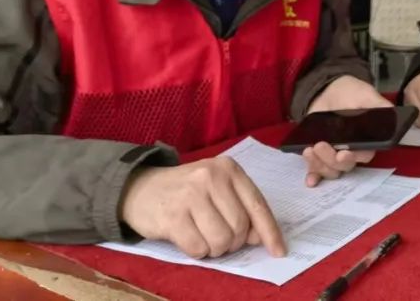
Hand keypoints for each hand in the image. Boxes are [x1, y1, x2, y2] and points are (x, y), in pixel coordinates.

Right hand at [120, 157, 284, 258]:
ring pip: (221, 240)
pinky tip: (188, 238)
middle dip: (233, 242)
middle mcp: (211, 176)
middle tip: (219, 238)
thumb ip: (240, 208)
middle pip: (240, 226)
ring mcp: (191, 195)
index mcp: (229, 168)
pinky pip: (198, 248)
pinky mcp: (172, 215)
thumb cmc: (186, 191)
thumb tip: (258, 238)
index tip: (278, 251)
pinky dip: (197, 251)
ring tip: (203, 237)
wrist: (140, 188)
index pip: (257, 204)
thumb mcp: (216, 190)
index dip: (269, 231)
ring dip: (215, 248)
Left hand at [304, 75, 391, 186]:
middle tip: (321, 145)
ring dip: (320, 164)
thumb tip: (392, 113)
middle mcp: (352, 151)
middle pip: (345, 165)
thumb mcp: (366, 94)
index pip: (364, 155)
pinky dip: (314, 176)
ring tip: (310, 149)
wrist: (328, 90)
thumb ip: (380, 105)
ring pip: (331, 170)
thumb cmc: (351, 93)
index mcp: (366, 139)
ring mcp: (335, 154)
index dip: (354, 157)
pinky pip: (318, 171)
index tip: (344, 153)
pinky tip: (310, 180)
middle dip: (332, 159)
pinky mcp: (320, 155)